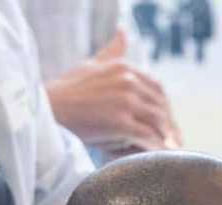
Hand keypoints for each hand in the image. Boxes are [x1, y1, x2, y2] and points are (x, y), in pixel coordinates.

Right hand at [46, 29, 181, 153]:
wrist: (47, 111)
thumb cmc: (66, 91)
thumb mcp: (91, 64)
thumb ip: (111, 52)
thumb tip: (124, 32)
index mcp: (124, 68)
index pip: (156, 87)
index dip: (164, 105)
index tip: (168, 120)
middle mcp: (127, 81)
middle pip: (160, 104)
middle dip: (169, 123)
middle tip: (174, 138)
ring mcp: (125, 101)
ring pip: (157, 120)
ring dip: (166, 136)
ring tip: (169, 149)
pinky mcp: (120, 122)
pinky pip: (147, 136)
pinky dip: (156, 146)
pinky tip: (158, 154)